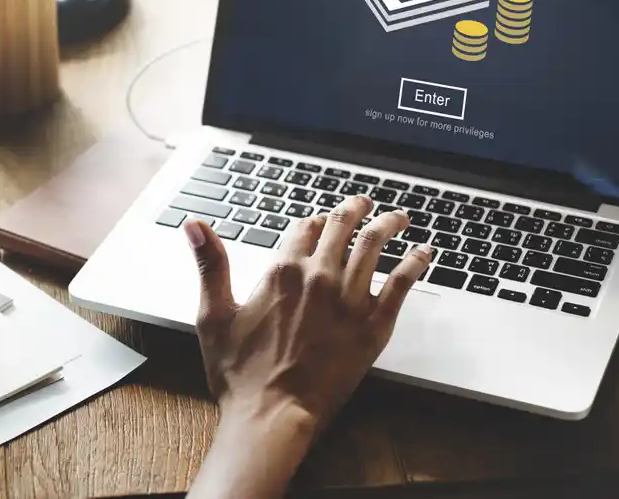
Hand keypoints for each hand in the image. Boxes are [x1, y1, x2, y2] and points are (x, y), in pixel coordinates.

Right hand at [187, 195, 430, 428]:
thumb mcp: (214, 314)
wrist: (272, 415)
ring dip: (388, 224)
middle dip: (354, 209)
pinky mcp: (373, 326)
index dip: (311, 220)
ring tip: (398, 216)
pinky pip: (401, 284)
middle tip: (364, 204)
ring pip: (375, 246)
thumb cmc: (240, 373)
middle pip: (342, 227)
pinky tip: (424, 253)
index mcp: (282, 271)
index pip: (303, 227)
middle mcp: (319, 277)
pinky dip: (415, 262)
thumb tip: (194, 224)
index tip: (318, 221)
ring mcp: (349, 300)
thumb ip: (210, 264)